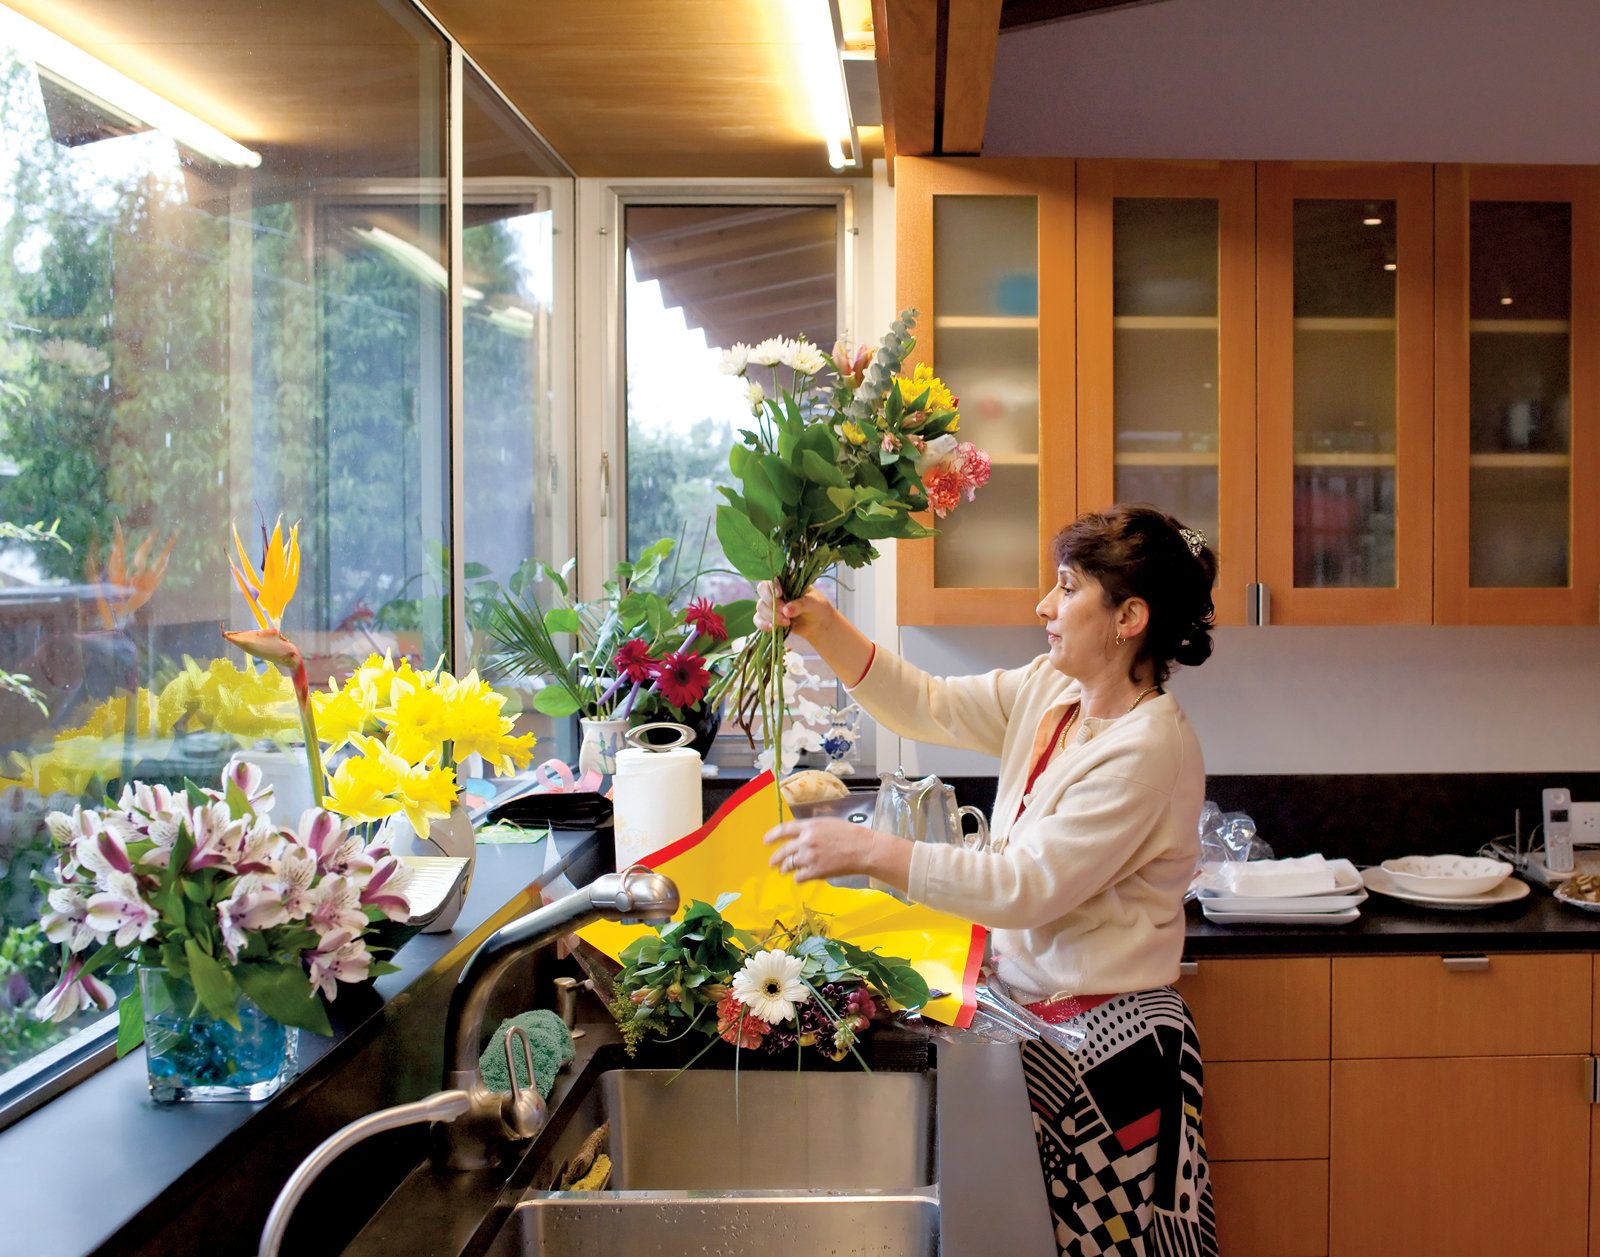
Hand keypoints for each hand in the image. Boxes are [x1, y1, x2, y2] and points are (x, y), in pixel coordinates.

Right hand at [753, 581, 834, 637]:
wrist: (818, 625)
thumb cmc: (818, 608)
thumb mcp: (814, 603)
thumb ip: (801, 605)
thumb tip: (786, 611)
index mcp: (787, 582)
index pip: (773, 578)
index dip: (773, 586)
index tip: (780, 595)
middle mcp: (776, 591)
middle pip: (762, 591)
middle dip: (771, 603)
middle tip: (785, 612)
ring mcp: (771, 604)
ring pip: (760, 606)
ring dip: (771, 615)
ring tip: (787, 622)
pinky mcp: (769, 618)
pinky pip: (758, 619)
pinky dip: (762, 624)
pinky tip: (771, 628)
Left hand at [764, 817, 889, 883]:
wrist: (863, 849)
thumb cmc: (849, 834)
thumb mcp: (828, 823)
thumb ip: (811, 828)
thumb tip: (798, 835)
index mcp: (809, 826)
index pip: (783, 829)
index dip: (772, 836)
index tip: (766, 841)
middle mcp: (806, 841)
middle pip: (783, 851)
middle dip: (775, 858)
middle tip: (772, 863)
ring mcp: (810, 857)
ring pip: (789, 865)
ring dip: (786, 869)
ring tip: (785, 871)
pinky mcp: (816, 871)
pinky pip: (799, 877)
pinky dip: (798, 878)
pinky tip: (799, 878)